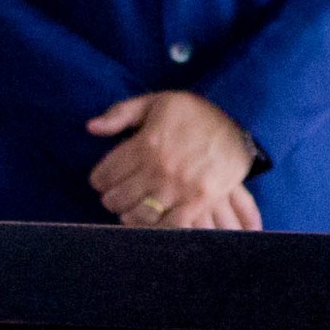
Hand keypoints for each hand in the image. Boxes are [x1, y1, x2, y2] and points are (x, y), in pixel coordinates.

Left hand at [85, 90, 262, 230]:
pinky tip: (152, 218)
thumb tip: (91, 128)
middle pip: (118, 197)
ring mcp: (179, 188)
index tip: (103, 181)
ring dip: (129, 215)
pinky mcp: (198, 202)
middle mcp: (159, 168)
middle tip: (115, 196)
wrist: (238, 129)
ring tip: (130, 209)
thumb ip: (121, 113)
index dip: (99, 179)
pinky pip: (168, 224)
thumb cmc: (196, 115)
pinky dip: (155, 226)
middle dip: (111, 198)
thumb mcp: (158, 103)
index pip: (105, 173)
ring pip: (139, 214)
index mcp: (146, 143)